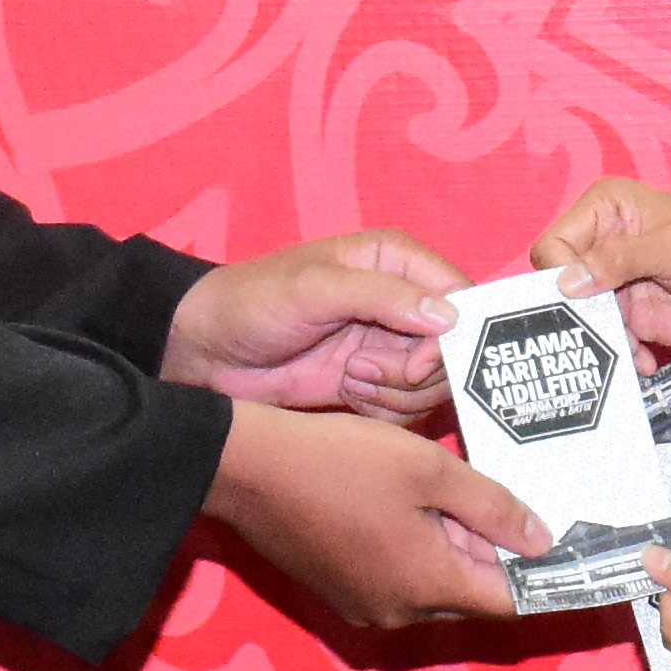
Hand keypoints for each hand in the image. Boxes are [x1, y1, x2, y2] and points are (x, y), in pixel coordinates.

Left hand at [166, 229, 458, 420]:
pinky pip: (410, 407)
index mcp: (398, 261)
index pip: (462, 297)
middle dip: (416, 372)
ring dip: (397, 392)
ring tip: (350, 380)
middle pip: (454, 350)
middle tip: (362, 371)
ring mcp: (391, 344)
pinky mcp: (376, 381)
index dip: (452, 336)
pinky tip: (347, 395)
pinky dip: (384, 409)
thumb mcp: (316, 288)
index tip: (415, 363)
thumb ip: (382, 297)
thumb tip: (448, 317)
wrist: (208, 351)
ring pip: (435, 384)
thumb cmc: (254, 302)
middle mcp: (404, 301)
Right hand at [205, 400, 547, 627]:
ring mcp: (365, 604)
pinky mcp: (340, 589)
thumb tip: (542, 540)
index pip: (509, 600)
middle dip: (498, 552)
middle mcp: (398, 612)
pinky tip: (420, 502)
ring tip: (467, 492)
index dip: (545, 578)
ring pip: (435, 584)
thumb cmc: (340, 461)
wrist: (247, 469)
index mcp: (427, 588)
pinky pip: (400, 578)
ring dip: (458, 547)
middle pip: (473, 592)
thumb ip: (493, 507)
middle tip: (519, 502)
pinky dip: (421, 548)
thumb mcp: (430, 470)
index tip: (572, 556)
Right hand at [533, 176, 670, 369]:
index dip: (558, 276)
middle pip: (558, 284)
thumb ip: (621, 259)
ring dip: (597, 340)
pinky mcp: (629, 316)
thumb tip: (567, 281)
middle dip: (574, 314)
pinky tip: (643, 360)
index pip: (554, 244)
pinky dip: (618, 354)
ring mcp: (615, 282)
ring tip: (626, 353)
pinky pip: (603, 339)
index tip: (576, 302)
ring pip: (577, 317)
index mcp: (607, 207)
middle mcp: (603, 242)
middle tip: (595, 337)